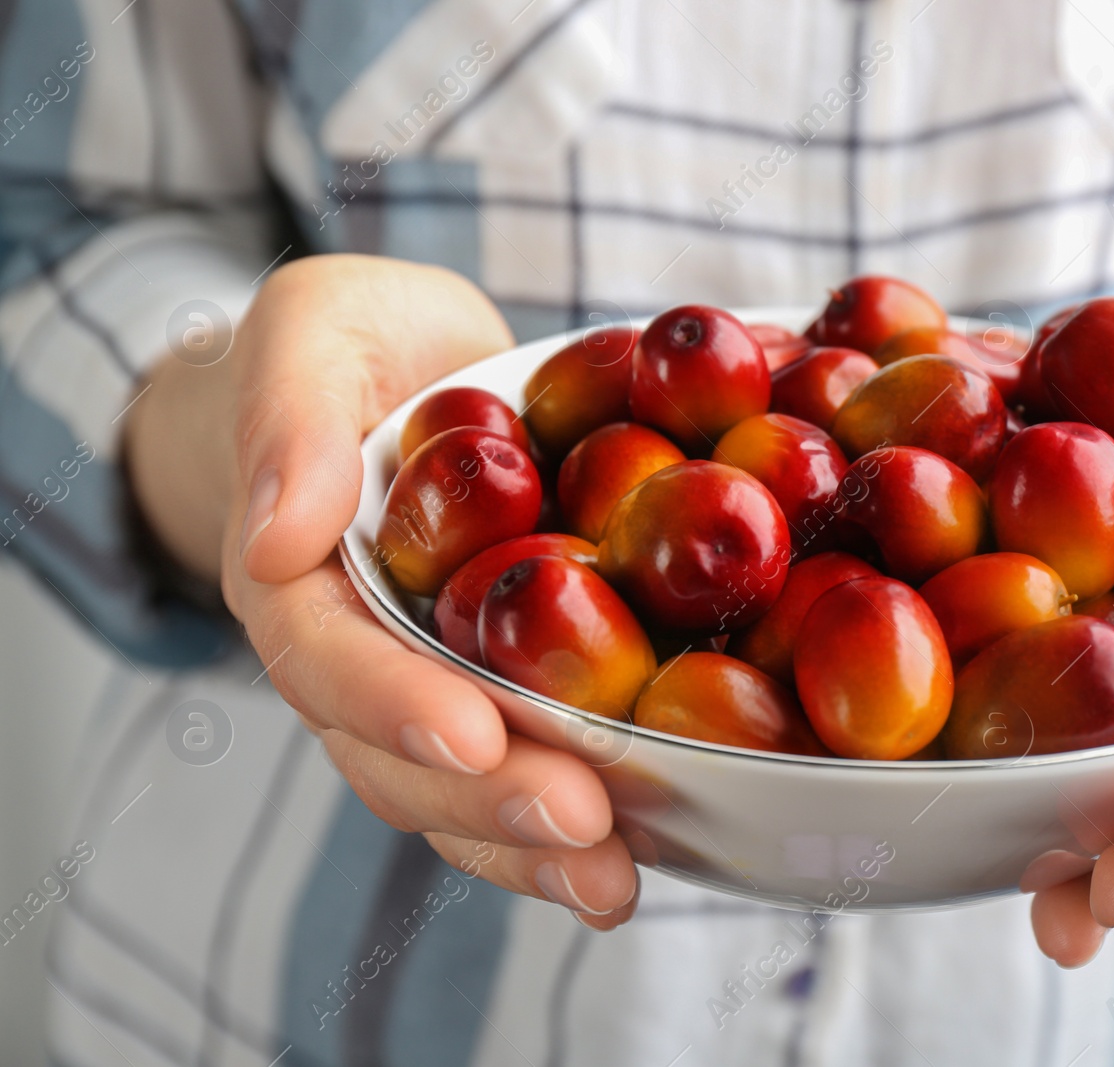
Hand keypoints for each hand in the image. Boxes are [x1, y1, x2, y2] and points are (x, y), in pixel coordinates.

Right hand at [125, 255, 638, 926]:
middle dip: (486, 799)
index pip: (324, 656)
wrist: (406, 370)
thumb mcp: (315, 329)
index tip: (473, 733)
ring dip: (529, 846)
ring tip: (612, 883)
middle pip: (395, 755)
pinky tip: (636, 860)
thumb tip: (281, 534)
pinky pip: (517, 771)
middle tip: (582, 825)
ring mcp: (421, 682)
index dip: (391, 701)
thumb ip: (290, 417)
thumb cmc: (355, 341)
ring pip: (454, 792)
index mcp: (295, 574)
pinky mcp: (495, 689)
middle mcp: (352, 652)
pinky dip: (561, 830)